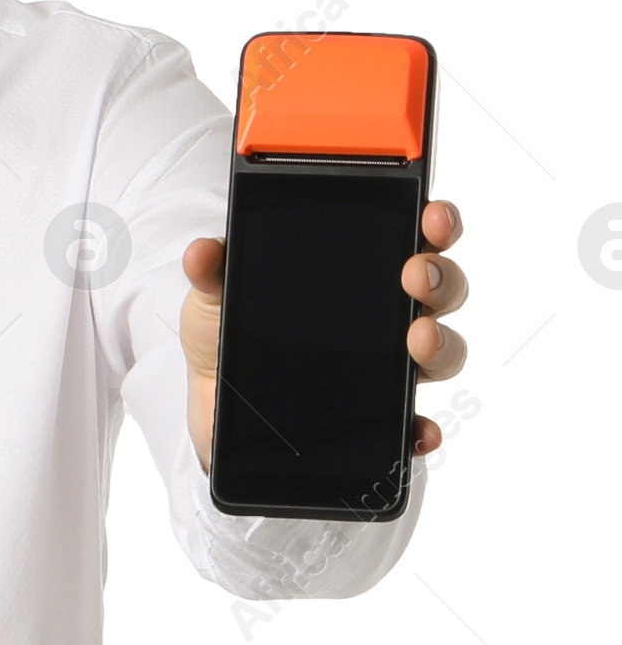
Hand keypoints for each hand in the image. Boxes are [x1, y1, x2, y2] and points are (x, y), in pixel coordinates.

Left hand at [180, 197, 469, 473]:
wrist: (212, 405)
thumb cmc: (227, 336)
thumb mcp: (214, 295)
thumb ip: (212, 271)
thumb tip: (202, 250)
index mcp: (357, 271)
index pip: (413, 236)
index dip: (435, 223)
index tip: (431, 214)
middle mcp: (384, 316)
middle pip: (441, 289)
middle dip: (440, 277)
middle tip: (416, 275)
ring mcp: (384, 367)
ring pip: (440, 351)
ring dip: (440, 343)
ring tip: (417, 340)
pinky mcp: (376, 418)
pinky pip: (413, 425)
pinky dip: (422, 428)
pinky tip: (417, 430)